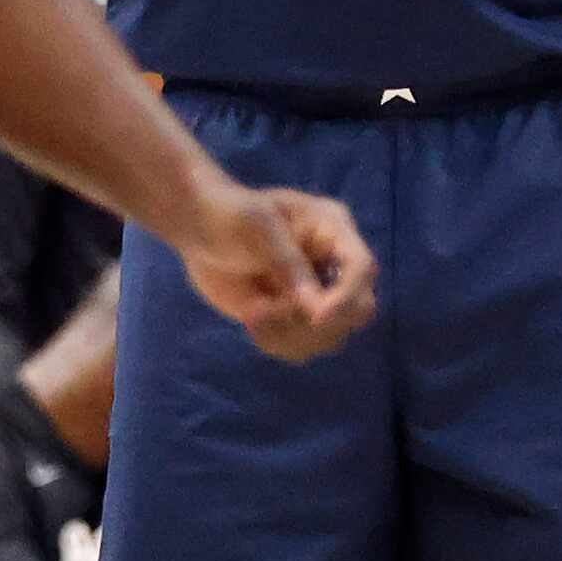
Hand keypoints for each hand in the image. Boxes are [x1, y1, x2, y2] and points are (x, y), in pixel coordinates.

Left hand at [177, 183, 377, 362]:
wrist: (199, 229)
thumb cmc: (230, 213)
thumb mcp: (258, 228)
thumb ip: (289, 265)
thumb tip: (317, 309)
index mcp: (334, 230)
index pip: (362, 268)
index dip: (347, 297)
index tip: (317, 317)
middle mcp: (333, 265)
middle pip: (358, 309)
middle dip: (319, 323)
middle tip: (272, 311)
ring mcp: (316, 294)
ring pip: (331, 336)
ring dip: (292, 335)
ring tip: (255, 314)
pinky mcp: (294, 317)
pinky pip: (303, 347)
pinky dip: (279, 344)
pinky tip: (252, 322)